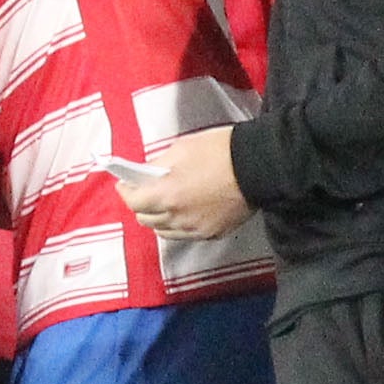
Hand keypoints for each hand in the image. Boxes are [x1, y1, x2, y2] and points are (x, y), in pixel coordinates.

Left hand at [116, 127, 251, 241]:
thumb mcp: (182, 149)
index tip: (125, 183)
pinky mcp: (212, 234)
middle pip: (146, 220)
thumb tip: (146, 174)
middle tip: (145, 191)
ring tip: (165, 202)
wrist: (258, 166)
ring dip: (159, 217)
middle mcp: (178, 218)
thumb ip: (158, 165)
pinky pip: (185, 235)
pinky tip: (185, 210)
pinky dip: (179, 225)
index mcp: (167, 195)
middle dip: (141, 205)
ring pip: (164, 231)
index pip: (133, 202)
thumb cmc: (219, 152)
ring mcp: (195, 230)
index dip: (125, 191)